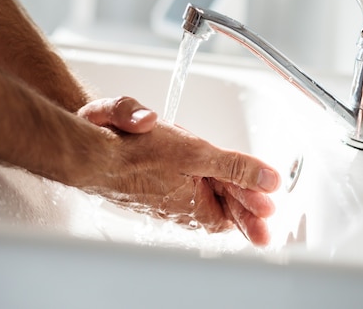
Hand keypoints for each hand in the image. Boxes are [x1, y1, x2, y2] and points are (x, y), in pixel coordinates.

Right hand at [76, 97, 279, 245]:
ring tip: (246, 197)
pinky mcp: (152, 186)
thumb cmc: (135, 152)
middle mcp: (180, 209)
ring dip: (227, 196)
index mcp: (195, 206)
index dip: (256, 205)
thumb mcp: (197, 154)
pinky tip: (207, 178)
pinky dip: (202, 183)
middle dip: (245, 208)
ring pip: (204, 198)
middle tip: (267, 211)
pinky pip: (185, 188)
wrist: (89, 150)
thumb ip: (235, 167)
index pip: (235, 212)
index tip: (272, 202)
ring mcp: (165, 199)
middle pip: (222, 210)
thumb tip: (268, 181)